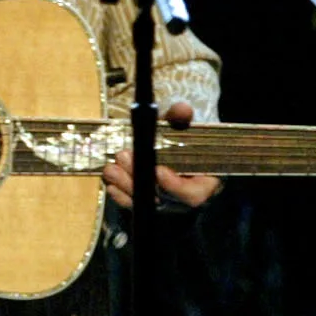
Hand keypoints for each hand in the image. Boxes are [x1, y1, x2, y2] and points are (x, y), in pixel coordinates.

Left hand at [100, 101, 221, 208]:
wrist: (178, 153)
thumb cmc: (184, 142)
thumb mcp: (184, 128)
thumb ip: (182, 120)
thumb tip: (182, 110)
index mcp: (205, 183)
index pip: (195, 194)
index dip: (176, 186)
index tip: (159, 171)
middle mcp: (184, 199)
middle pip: (164, 199)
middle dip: (141, 180)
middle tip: (124, 157)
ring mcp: (165, 204)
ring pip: (145, 203)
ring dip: (126, 186)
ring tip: (112, 168)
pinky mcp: (147, 205)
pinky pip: (133, 205)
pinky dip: (120, 195)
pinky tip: (111, 182)